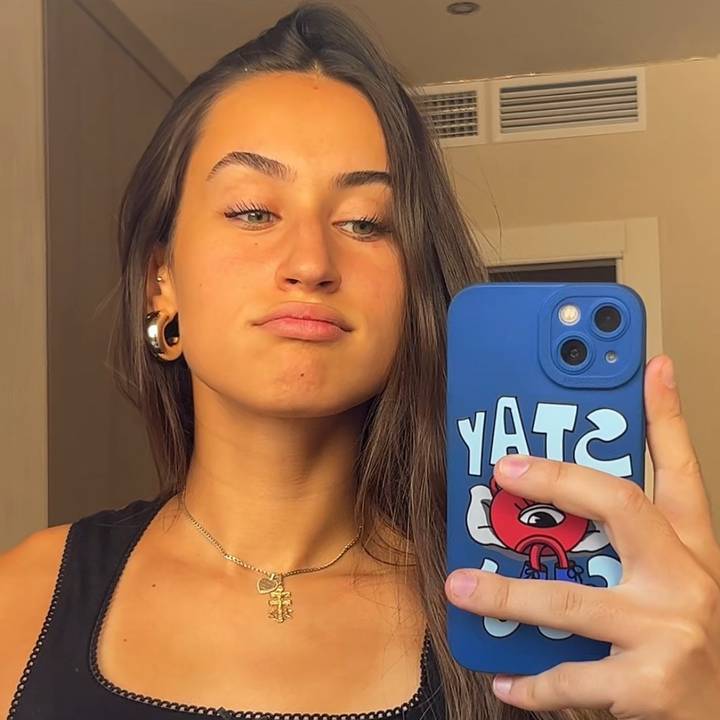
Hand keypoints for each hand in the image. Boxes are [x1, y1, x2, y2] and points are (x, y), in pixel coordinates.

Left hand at [445, 354, 719, 718]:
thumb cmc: (682, 638)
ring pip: (570, 598)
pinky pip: (571, 676)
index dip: (667, 415)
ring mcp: (671, 630)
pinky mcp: (651, 684)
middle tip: (502, 468)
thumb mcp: (669, 579)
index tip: (650, 366)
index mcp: (689, 547)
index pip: (680, 469)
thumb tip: (563, 503)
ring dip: (507, 593)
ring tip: (460, 587)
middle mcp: (686, 578)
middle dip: (558, 478)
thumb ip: (627, 540)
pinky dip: (532, 683)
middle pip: (620, 505)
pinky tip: (504, 679)